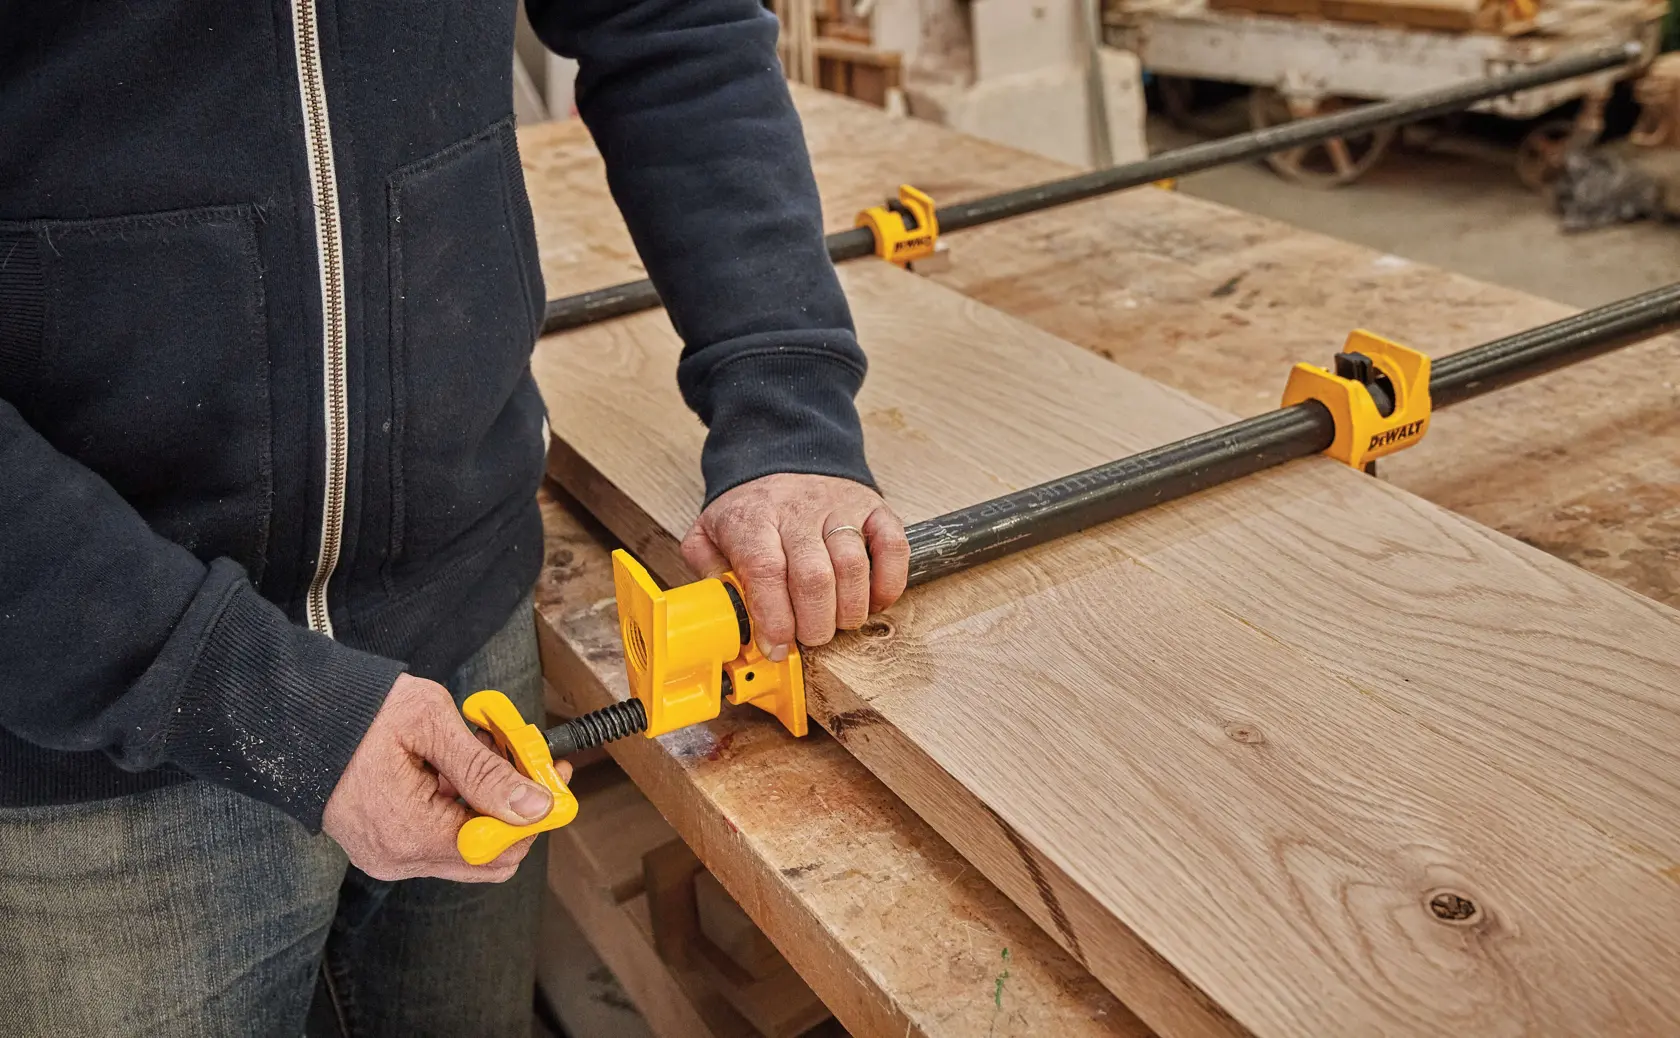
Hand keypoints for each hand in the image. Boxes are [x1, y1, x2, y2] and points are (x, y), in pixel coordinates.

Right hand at [322, 674, 571, 882]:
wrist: (292, 712)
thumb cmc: (356, 711)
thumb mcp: (430, 725)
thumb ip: (485, 771)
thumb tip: (534, 806)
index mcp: (411, 834)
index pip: (502, 848)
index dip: (535, 811)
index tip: (551, 771)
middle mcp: (399, 858)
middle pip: (489, 855)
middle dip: (514, 807)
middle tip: (521, 758)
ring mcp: (389, 856)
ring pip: (467, 845)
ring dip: (487, 802)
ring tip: (478, 749)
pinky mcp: (383, 845)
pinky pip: (440, 837)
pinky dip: (459, 805)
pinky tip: (451, 765)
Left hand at [681, 473, 909, 657]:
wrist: (783, 453)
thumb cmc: (750, 508)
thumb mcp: (708, 532)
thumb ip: (707, 571)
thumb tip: (722, 613)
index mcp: (753, 519)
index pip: (766, 571)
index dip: (774, 617)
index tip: (776, 645)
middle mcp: (798, 512)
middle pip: (814, 577)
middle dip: (814, 624)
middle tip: (809, 639)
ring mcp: (840, 508)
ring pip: (853, 567)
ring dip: (849, 610)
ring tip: (837, 622)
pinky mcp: (873, 508)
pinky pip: (892, 547)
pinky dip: (888, 584)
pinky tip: (871, 601)